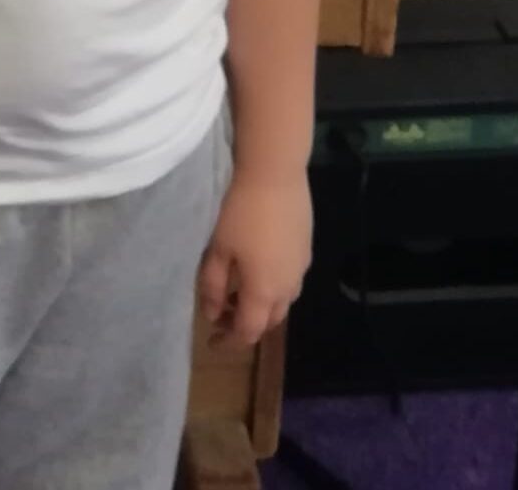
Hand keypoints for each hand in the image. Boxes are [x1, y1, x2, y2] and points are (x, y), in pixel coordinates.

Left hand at [197, 170, 311, 348]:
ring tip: (237, 293)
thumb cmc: (240, 211)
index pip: (248, 332)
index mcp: (264, 292)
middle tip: (221, 316)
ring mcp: (302, 268)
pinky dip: (272, 286)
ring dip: (261, 306)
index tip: (211, 343)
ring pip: (283, 302)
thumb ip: (213, 286)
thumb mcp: (218, 249)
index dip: (229, 341)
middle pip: (269, 321)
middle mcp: (288, 287)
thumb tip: (212, 315)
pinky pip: (290, 280)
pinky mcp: (306, 249)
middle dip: (245, 325)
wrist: (275, 174)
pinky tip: (257, 267)